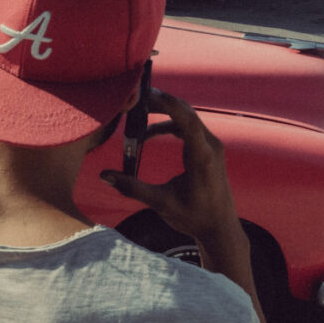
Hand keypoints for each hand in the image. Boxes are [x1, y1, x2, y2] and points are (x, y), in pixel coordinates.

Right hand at [101, 89, 241, 244]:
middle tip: (134, 98)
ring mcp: (212, 147)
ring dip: (163, 114)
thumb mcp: (161, 204)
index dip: (167, 103)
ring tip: (136, 114)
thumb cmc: (193, 217)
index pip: (187, 119)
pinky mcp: (209, 150)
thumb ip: (132, 188)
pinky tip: (149, 134)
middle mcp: (211, 147)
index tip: (146, 94)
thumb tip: (104, 176)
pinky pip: (188, 128)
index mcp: (202, 158)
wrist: (219, 228)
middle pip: (185, 112)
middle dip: (160, 103)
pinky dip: (169, 125)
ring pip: (186, 118)